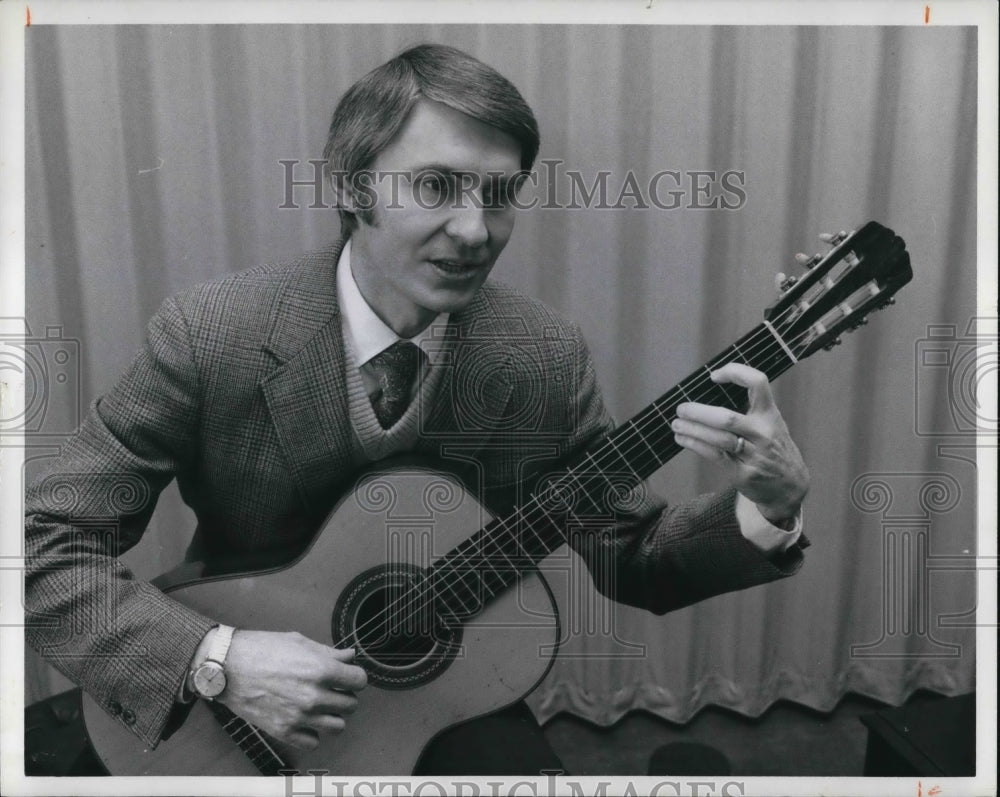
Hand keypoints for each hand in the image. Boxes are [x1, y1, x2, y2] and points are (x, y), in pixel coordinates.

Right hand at [218, 630, 366, 749]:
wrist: (228, 666)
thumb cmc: (261, 649)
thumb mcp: (299, 642)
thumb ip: (329, 652)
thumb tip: (350, 656)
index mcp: (321, 670)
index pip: (359, 681)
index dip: (355, 677)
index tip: (348, 676)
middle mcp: (314, 696)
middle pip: (351, 704)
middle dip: (345, 694)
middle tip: (332, 689)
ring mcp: (299, 716)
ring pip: (338, 726)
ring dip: (333, 715)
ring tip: (321, 706)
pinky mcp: (283, 731)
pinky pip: (313, 742)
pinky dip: (313, 732)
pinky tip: (305, 719)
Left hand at [670, 363, 808, 522]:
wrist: (791, 485)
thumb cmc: (775, 449)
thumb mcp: (772, 424)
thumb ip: (751, 410)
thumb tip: (710, 394)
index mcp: (769, 414)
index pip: (758, 383)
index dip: (735, 372)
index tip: (714, 376)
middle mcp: (763, 432)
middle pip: (727, 417)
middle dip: (699, 412)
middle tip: (681, 409)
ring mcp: (754, 454)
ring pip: (718, 438)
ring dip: (692, 430)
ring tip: (676, 424)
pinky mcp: (743, 472)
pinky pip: (715, 455)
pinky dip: (695, 445)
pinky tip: (683, 439)